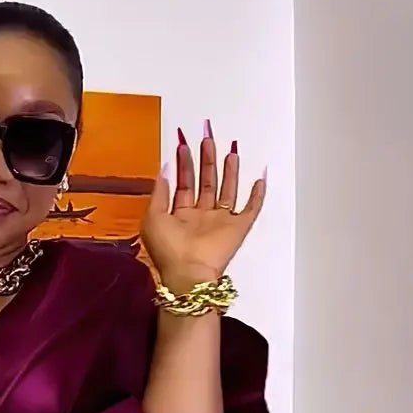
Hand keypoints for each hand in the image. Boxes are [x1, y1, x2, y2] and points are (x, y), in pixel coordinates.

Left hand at [141, 124, 264, 295]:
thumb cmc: (168, 249)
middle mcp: (201, 218)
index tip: (183, 146)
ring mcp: (220, 223)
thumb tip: (164, 169)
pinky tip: (259, 178)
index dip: (183, 166)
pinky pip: (251, 210)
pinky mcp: (237, 229)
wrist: (189, 272)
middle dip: (206, 162)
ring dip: (229, 172)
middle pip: (206, 184)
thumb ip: (159, 192)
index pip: (183, 185)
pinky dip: (257, 195)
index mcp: (180, 216)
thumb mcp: (153, 217)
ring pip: (227, 192)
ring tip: (229, 152)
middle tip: (207, 140)